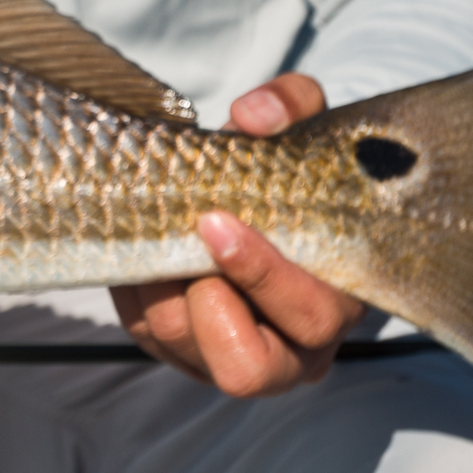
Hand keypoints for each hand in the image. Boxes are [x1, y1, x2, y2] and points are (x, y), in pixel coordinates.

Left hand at [111, 73, 365, 396]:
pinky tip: (145, 245)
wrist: (252, 198)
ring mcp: (234, 362)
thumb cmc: (288, 177)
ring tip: (159, 227)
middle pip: (246, 367)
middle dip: (203, 297)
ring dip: (159, 282)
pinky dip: (134, 285)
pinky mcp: (182, 355)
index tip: (215, 221)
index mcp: (338, 303)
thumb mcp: (302, 128)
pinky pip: (144, 331)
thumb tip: (255, 114)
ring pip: (179, 342)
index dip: (260, 276)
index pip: (307, 317)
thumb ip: (292, 104)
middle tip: (182, 233)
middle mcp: (296, 353)